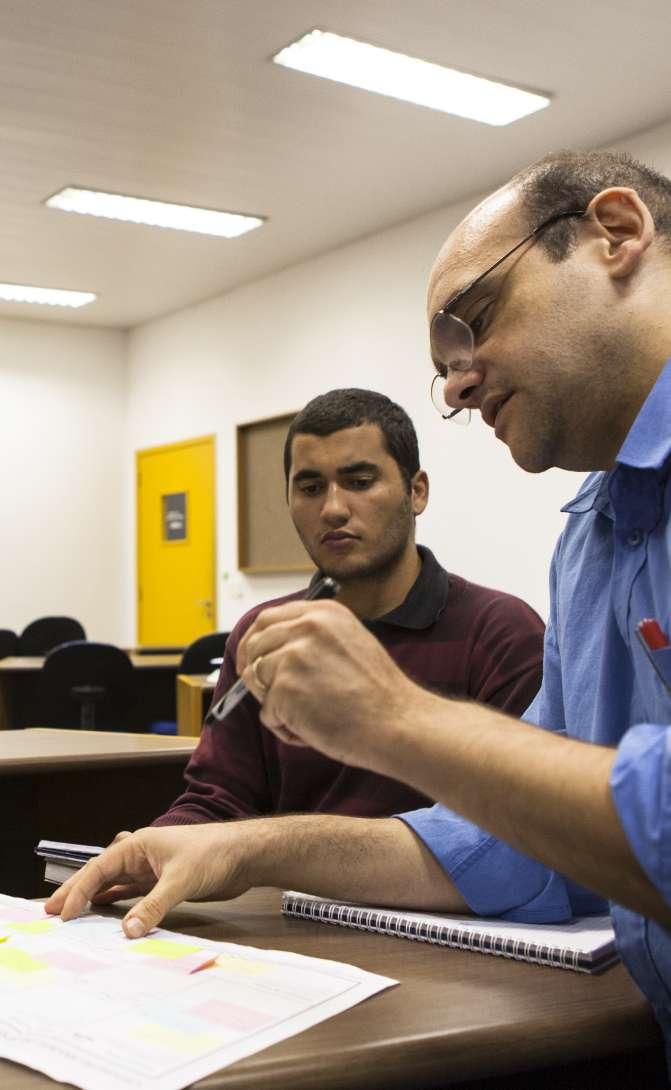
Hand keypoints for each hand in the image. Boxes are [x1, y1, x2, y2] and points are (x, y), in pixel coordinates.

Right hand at [44, 824, 254, 937]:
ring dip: (95, 897)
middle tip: (51, 910)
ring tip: (72, 913)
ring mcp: (151, 868)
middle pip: (102, 873)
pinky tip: (106, 911)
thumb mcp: (182, 880)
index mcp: (139, 845)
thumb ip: (154, 905)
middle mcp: (141, 855)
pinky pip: (132, 892)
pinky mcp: (163, 881)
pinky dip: (117, 902)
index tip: (62, 912)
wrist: (243, 854)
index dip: (78, 889)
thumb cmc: (214, 854)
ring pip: (115, 883)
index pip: (100, 867)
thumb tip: (129, 931)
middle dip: (77, 890)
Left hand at [237, 599, 415, 768]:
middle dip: (253, 671)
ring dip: (274, 703)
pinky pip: (267, 711)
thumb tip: (271, 654)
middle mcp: (307, 626)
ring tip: (308, 716)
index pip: (268, 618)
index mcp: (323, 612)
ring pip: (257, 679)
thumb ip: (312, 640)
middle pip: (255, 645)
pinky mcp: (285, 686)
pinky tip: (312, 728)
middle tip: (268, 695)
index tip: (252, 660)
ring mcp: (294, 655)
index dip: (255, 642)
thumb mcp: (348, 643)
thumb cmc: (378, 694)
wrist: (397, 722)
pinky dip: (284, 726)